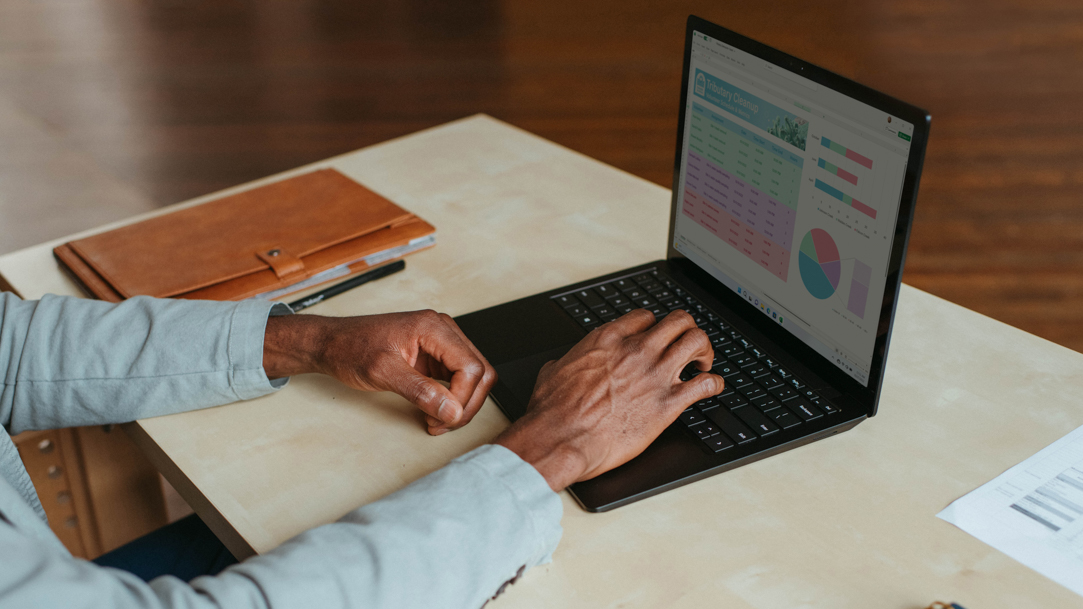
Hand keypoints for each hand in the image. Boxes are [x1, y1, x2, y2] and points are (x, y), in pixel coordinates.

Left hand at [263, 310, 496, 434]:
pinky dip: (451, 400)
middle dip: (466, 405)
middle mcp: (443, 332)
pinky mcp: (436, 357)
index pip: (471, 367)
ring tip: (436, 421)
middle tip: (442, 424)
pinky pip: (458, 380)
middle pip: (480, 372)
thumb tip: (450, 410)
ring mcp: (441, 344)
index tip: (441, 417)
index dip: (462, 398)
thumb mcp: (382, 372)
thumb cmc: (351, 348)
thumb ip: (420, 391)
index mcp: (433, 328)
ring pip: (474, 378)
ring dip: (460, 404)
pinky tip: (433, 411)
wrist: (332, 344)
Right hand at [494, 309, 723, 491]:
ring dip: (705, 351)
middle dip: (687, 331)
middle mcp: (636, 351)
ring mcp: (655, 375)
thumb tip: (562, 365)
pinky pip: (706, 384)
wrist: (561, 438)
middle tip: (686, 347)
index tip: (656, 338)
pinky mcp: (668, 404)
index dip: (654, 327)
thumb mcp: (553, 372)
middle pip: (679, 321)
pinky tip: (711, 388)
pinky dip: (714, 384)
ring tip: (702, 364)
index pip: (645, 317)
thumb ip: (567, 362)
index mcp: (608, 340)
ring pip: (698, 341)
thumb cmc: (553, 411)